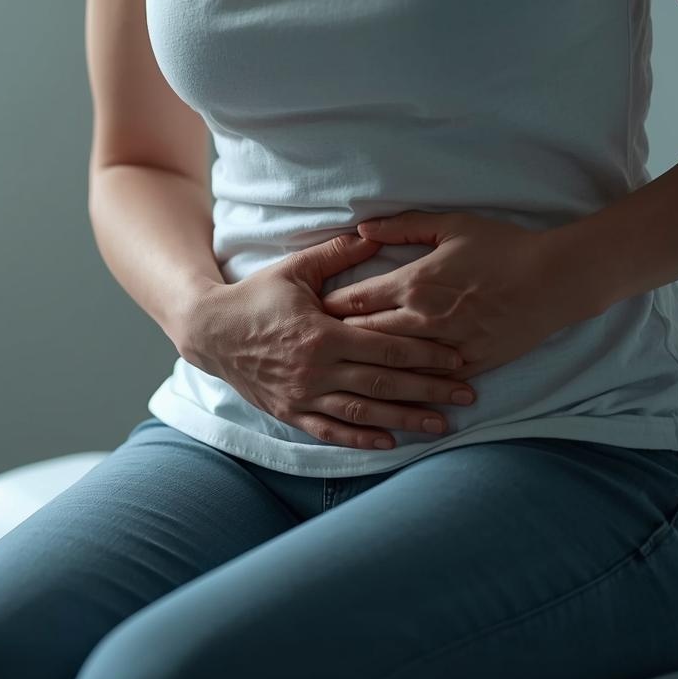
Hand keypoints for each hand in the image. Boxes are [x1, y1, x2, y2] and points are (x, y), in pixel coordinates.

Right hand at [176, 233, 478, 450]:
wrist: (209, 331)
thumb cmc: (255, 297)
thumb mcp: (294, 270)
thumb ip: (337, 256)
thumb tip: (375, 236)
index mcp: (323, 334)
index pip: (386, 346)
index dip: (426, 354)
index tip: (458, 359)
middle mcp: (316, 369)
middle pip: (384, 383)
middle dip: (429, 390)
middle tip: (467, 396)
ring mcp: (302, 395)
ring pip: (363, 412)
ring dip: (405, 419)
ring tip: (441, 426)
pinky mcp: (289, 412)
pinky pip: (330, 430)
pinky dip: (360, 438)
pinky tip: (389, 442)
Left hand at [321, 211, 602, 381]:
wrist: (555, 279)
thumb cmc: (503, 247)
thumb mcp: (451, 225)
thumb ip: (403, 226)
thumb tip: (362, 229)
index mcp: (414, 282)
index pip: (354, 300)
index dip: (326, 308)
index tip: (309, 313)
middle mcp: (423, 317)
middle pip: (362, 335)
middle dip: (333, 342)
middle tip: (310, 348)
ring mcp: (445, 345)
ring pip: (390, 365)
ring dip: (362, 369)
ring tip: (336, 374)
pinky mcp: (468, 364)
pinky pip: (426, 381)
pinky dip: (403, 387)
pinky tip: (383, 395)